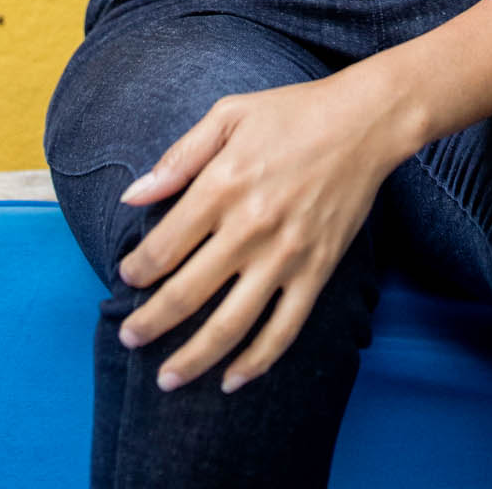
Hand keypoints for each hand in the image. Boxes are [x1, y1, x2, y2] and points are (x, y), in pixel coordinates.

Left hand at [115, 73, 405, 392]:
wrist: (365, 122)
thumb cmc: (293, 113)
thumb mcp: (229, 115)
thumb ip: (179, 157)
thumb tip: (133, 196)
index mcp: (223, 185)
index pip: (163, 247)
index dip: (137, 271)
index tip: (126, 279)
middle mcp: (250, 227)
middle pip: (186, 294)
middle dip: (149, 324)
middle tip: (129, 338)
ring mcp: (286, 255)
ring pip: (230, 325)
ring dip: (192, 359)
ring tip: (167, 378)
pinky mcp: (318, 271)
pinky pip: (283, 330)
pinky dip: (256, 362)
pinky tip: (232, 379)